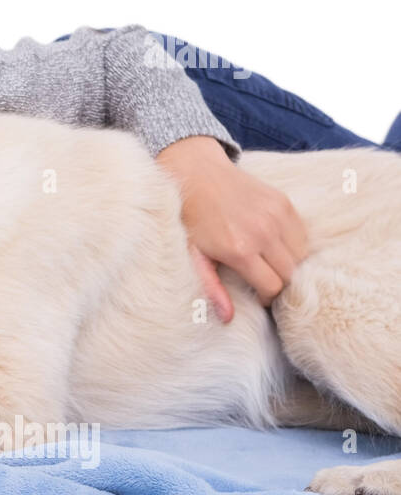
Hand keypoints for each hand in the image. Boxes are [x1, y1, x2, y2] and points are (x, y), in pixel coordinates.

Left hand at [155, 136, 309, 323]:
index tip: (259, 295)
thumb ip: (212, 287)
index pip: (273, 286)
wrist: (197, 176)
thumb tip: (227, 318)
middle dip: (279, 282)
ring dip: (289, 263)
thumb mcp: (195, 256)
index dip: (267, 297)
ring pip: (300, 255)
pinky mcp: (284, 202)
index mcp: (240, 250)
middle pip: (290, 273)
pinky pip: (302, 233)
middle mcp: (263, 233)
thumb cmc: (192, 219)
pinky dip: (294, 243)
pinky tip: (274, 243)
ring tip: (269, 262)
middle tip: (264, 280)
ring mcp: (276, 216)